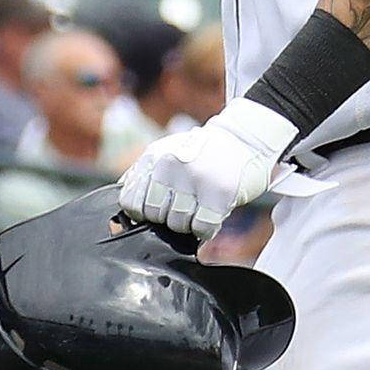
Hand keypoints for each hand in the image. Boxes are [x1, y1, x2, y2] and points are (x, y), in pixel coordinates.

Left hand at [117, 99, 297, 241]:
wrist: (245, 138)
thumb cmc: (202, 151)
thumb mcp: (166, 152)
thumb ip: (144, 174)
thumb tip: (125, 201)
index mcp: (154, 157)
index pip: (130, 201)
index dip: (141, 213)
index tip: (156, 212)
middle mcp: (170, 165)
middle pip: (154, 215)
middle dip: (166, 219)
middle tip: (182, 210)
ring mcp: (195, 178)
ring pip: (177, 224)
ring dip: (188, 225)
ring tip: (198, 212)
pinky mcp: (219, 193)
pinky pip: (202, 228)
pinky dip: (205, 231)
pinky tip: (211, 219)